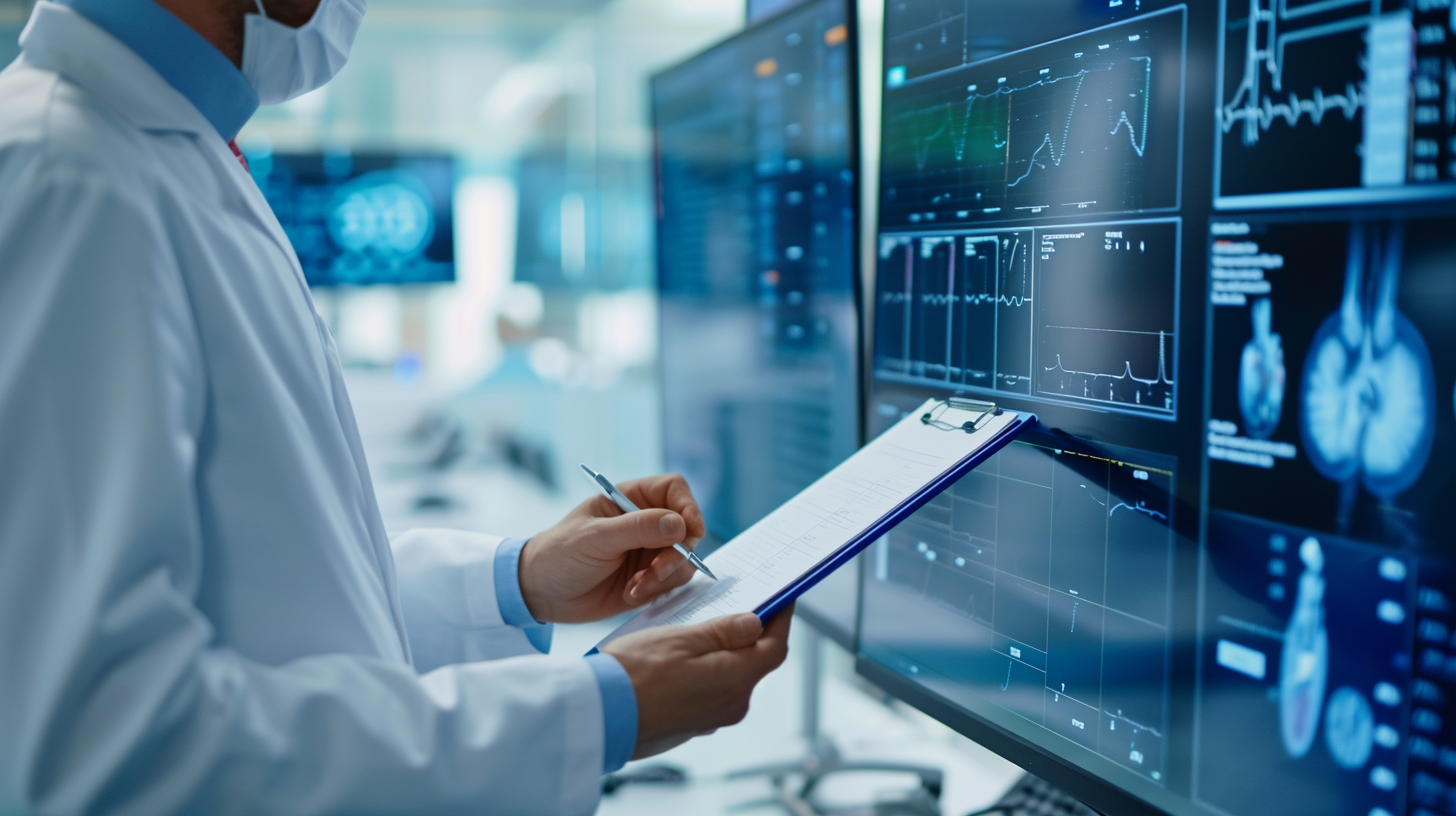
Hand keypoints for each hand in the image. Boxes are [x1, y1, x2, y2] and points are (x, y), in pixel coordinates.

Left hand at [518, 473, 706, 622]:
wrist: (542, 593)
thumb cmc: (560, 554)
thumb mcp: (596, 538)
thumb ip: (638, 529)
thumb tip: (679, 524)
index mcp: (631, 498)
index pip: (674, 490)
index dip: (688, 507)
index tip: (690, 532)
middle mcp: (646, 522)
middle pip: (687, 528)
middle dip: (676, 553)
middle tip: (655, 572)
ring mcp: (649, 550)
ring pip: (684, 558)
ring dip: (665, 576)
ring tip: (636, 587)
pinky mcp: (650, 577)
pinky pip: (673, 581)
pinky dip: (658, 590)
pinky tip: (631, 594)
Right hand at [603, 607, 792, 758]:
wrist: (596, 718)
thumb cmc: (632, 676)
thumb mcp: (681, 639)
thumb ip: (723, 632)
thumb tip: (755, 624)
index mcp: (734, 682)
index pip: (775, 647)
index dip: (782, 620)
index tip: (783, 599)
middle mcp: (729, 706)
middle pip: (754, 662)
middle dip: (752, 633)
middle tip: (741, 603)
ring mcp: (710, 719)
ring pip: (730, 676)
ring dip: (725, 651)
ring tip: (705, 625)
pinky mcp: (690, 725)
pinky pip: (710, 691)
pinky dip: (707, 670)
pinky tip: (684, 654)